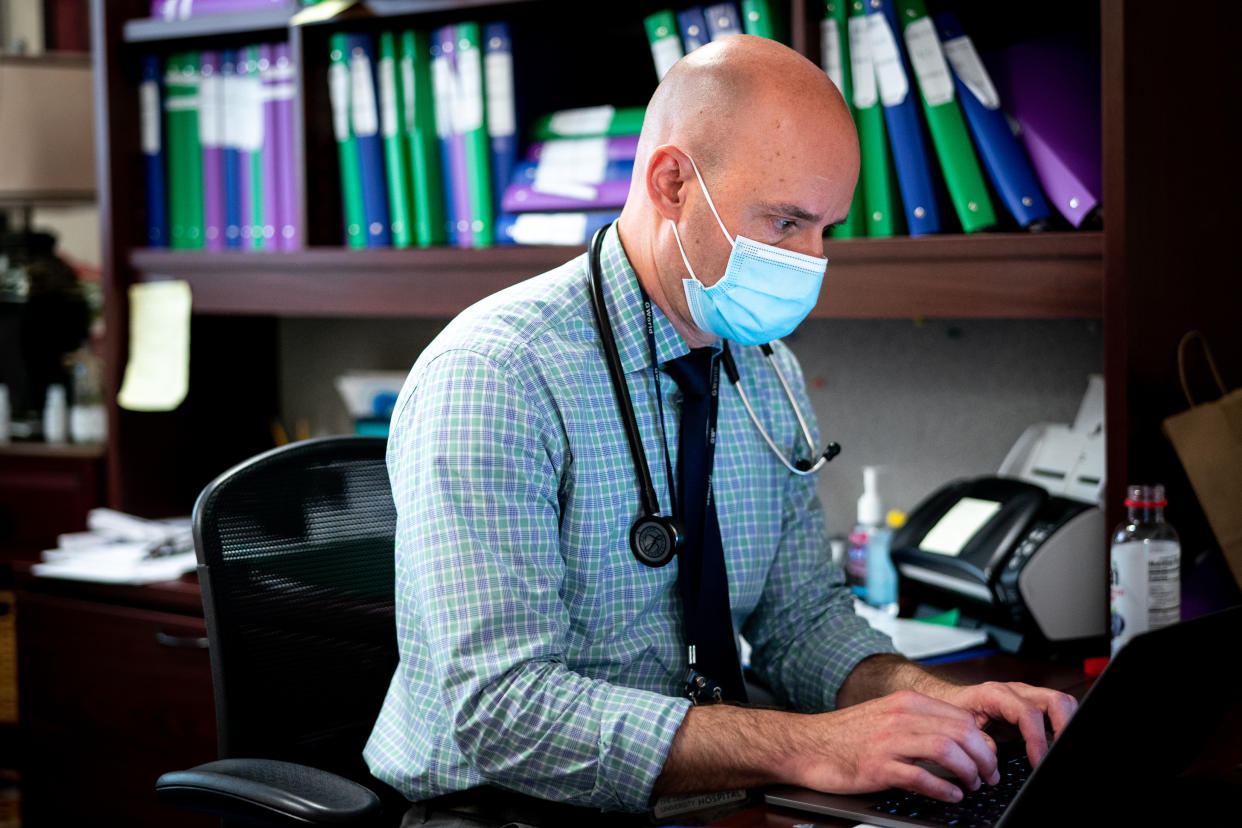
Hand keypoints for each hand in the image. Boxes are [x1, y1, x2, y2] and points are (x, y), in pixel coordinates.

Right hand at [792, 689, 1001, 802]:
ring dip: (968, 772)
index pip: (962, 716)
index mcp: (906, 702)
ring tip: (971, 786)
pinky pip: (921, 776)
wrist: (807, 744)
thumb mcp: (887, 717)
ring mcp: (888, 741)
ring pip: (947, 749)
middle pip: (961, 732)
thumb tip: (959, 739)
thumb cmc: (846, 735)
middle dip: (984, 758)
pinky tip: (951, 795)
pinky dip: (943, 788)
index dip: (984, 742)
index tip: (988, 759)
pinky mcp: (877, 766)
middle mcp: (900, 716)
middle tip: (987, 777)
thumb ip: (920, 723)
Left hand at [934, 681, 1077, 767]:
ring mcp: (1027, 696)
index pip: (1027, 713)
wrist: (947, 699)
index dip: (1036, 739)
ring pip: (1062, 702)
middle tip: (1060, 754)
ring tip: (1062, 750)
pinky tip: (1058, 744)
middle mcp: (1016, 691)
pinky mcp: (1034, 705)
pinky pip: (1058, 710)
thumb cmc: (952, 711)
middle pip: (1054, 700)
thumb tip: (993, 754)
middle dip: (1064, 727)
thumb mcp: (958, 726)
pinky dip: (1064, 726)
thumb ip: (976, 739)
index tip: (1038, 762)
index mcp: (995, 694)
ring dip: (1068, 725)